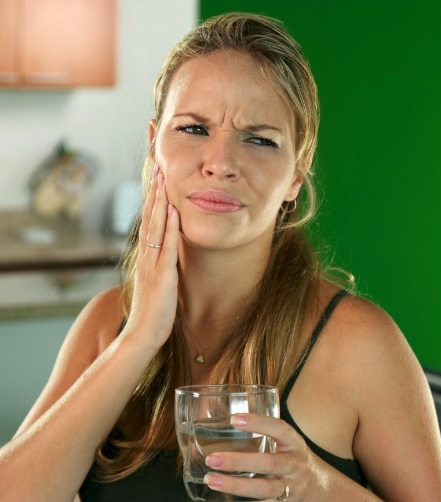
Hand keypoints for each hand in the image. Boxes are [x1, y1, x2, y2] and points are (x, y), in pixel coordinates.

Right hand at [126, 163, 179, 349]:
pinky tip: (173, 211)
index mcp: (146, 258)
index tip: (157, 180)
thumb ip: (160, 266)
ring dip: (159, 202)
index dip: (153, 201)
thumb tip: (167, 252)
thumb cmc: (152, 311)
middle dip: (154, 193)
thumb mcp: (156, 282)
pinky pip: (166, 247)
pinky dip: (169, 228)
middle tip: (158, 168)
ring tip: (163, 180)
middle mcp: (146, 256)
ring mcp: (152, 265)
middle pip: (149, 218)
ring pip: (155, 227)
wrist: (142, 334)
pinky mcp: (162, 276)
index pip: (149, 223)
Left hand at [204, 413, 312, 500]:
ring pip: (264, 488)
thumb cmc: (294, 456)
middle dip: (238, 462)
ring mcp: (291, 487)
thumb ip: (265, 432)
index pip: (278, 428)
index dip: (257, 422)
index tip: (233, 419)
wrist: (320, 487)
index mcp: (294, 443)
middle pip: (268, 463)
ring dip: (236, 485)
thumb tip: (228, 420)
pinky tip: (225, 500)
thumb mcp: (287, 441)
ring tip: (212, 480)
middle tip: (213, 459)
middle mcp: (294, 464)